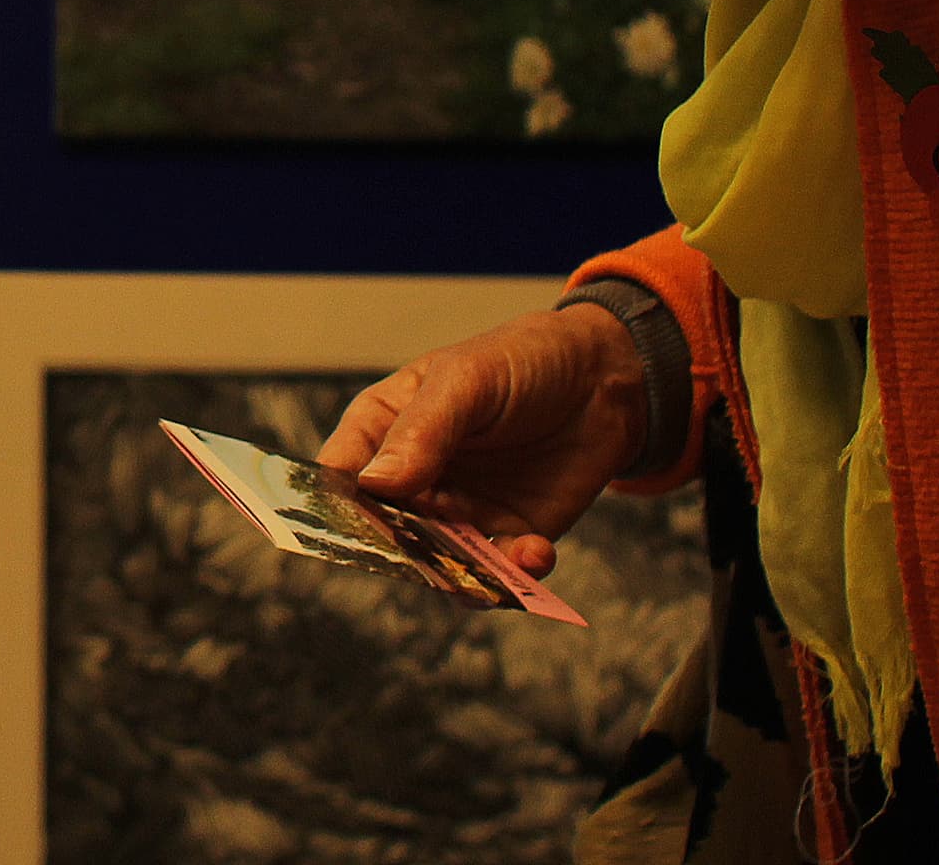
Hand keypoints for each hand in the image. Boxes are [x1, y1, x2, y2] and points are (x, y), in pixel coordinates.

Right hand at [317, 304, 647, 579]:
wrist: (603, 378)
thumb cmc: (521, 360)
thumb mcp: (466, 380)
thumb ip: (422, 430)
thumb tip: (374, 484)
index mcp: (383, 429)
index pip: (341, 475)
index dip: (334, 505)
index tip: (345, 530)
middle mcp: (414, 478)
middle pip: (383, 530)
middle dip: (398, 552)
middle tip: (422, 558)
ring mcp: (459, 510)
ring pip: (437, 561)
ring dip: (457, 574)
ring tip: (484, 570)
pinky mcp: (509, 533)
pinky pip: (498, 572)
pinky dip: (512, 577)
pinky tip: (532, 552)